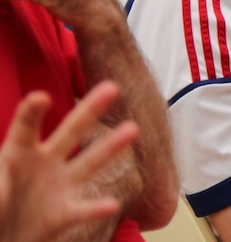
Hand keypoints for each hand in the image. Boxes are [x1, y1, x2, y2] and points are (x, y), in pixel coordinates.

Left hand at [0, 82, 138, 241]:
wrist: (8, 233)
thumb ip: (0, 182)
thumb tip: (8, 172)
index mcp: (19, 153)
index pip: (25, 129)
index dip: (32, 113)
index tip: (40, 98)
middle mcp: (46, 162)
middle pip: (71, 132)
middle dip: (90, 110)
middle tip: (112, 87)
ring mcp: (59, 185)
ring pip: (89, 162)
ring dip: (111, 146)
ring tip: (133, 128)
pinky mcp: (65, 213)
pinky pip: (83, 209)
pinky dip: (96, 209)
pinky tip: (111, 205)